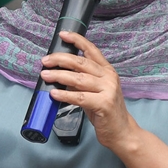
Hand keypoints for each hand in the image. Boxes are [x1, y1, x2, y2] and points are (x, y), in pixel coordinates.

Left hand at [40, 31, 135, 151]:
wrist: (122, 132)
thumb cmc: (105, 111)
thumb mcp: (94, 91)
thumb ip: (81, 81)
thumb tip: (59, 74)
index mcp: (107, 71)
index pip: (91, 50)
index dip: (77, 40)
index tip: (63, 35)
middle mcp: (109, 77)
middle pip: (81, 62)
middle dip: (60, 60)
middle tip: (45, 61)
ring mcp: (108, 90)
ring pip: (78, 79)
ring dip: (58, 76)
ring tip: (45, 76)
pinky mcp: (103, 104)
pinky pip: (79, 97)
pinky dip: (65, 95)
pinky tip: (54, 94)